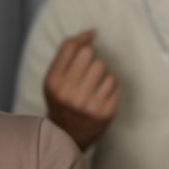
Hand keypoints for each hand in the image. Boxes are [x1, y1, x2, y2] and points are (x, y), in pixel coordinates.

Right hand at [43, 31, 119, 149]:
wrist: (67, 136)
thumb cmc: (61, 100)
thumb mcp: (53, 79)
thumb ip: (66, 55)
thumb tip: (92, 32)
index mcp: (53, 82)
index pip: (71, 46)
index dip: (84, 38)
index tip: (91, 37)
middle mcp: (68, 92)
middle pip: (89, 54)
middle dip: (92, 57)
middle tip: (89, 68)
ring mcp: (87, 104)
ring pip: (104, 68)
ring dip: (103, 72)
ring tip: (95, 83)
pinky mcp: (104, 112)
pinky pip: (114, 84)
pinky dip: (111, 85)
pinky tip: (102, 93)